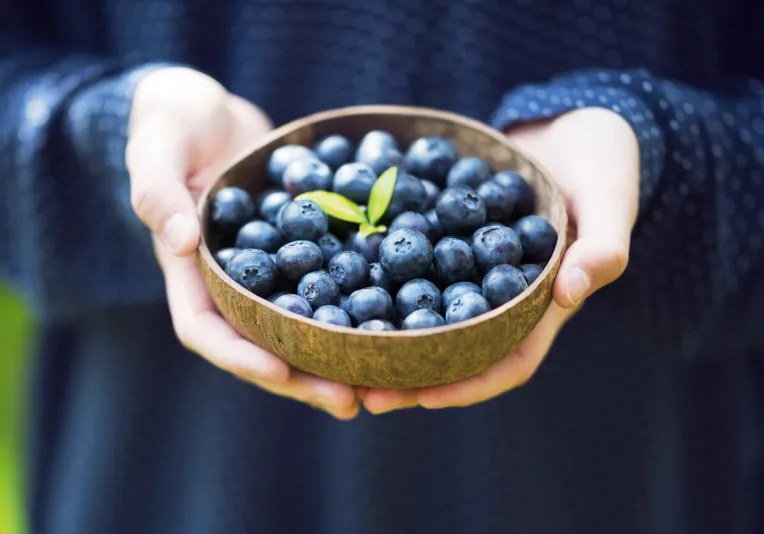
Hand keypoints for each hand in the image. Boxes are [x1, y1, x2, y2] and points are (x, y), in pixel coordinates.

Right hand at [126, 67, 358, 419]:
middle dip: (302, 377)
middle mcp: (230, 283)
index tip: (280, 370)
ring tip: (383, 380)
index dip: (238, 355)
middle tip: (351, 401)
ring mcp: (267, 271)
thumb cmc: (170, 119)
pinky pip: (329, 284)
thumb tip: (182, 242)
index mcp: (189, 271)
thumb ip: (157, 190)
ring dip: (337, 356)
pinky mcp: (300, 251)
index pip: (204, 329)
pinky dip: (356, 306)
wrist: (210, 108)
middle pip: (262, 344)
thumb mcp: (156, 143)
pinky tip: (397, 319)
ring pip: (301, 326)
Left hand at [362, 107, 638, 412]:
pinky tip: (340, 273)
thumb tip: (570, 294)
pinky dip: (381, 273)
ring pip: (426, 313)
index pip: (510, 361)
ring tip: (340, 347)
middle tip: (362, 390)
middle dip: (412, 373)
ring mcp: (472, 270)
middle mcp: (502, 296)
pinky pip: (413, 263)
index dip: (470, 384)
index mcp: (544, 303)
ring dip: (388, 334)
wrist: (569, 123)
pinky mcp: (448, 238)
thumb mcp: (611, 197)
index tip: (424, 399)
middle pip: (456, 349)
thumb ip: (602, 246)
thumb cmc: (604, 161)